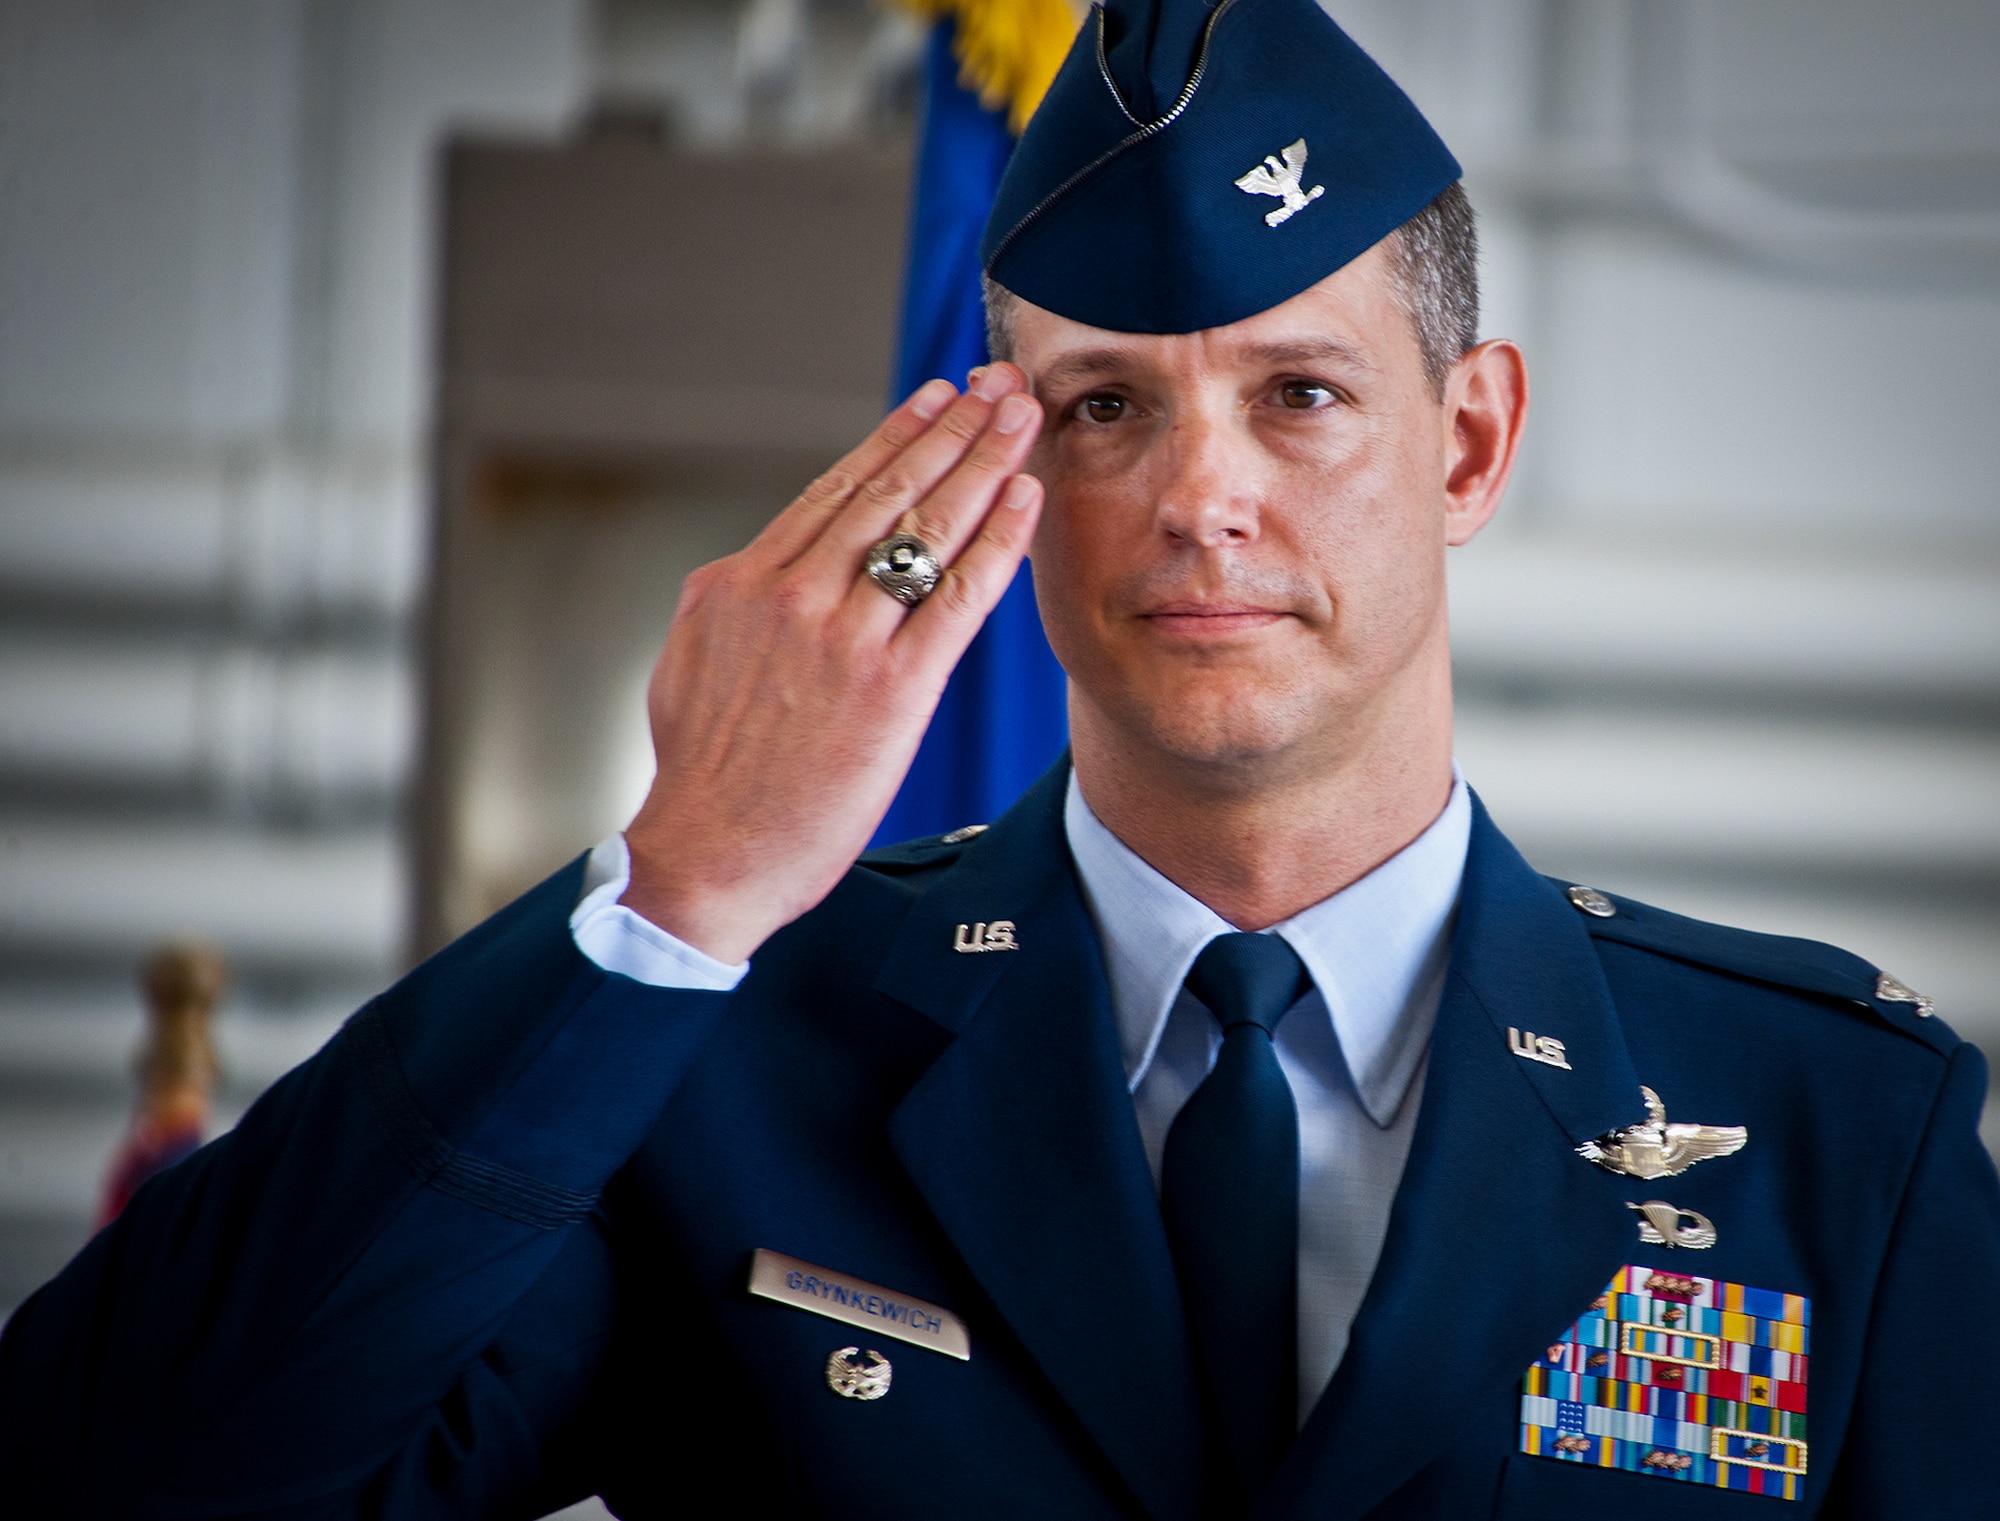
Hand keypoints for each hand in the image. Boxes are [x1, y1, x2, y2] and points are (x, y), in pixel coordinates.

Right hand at [620, 366, 1045, 963]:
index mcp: (740, 583)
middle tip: (1000, 385)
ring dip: (985, 463)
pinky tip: (1026, 500)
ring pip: (928, 529)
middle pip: (888, 492)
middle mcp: (791, 595)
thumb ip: (740, 606)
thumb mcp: (693, 662)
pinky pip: (960, 597)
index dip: (895, 437)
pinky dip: (998, 542)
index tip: (937, 400)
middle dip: (955, 429)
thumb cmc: (703, 775)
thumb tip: (769, 570)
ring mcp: (843, 639)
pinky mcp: (893, 690)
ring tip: (1024, 419)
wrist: (708, 855)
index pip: (834, 491)